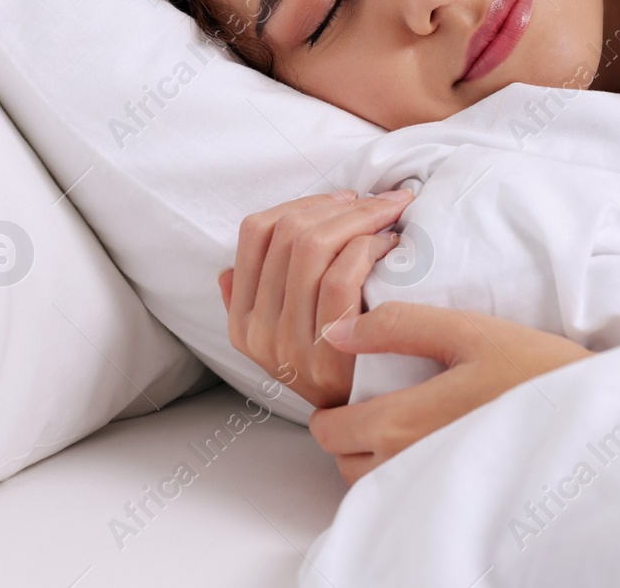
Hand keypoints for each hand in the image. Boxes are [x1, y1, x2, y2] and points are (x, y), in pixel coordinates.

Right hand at [217, 188, 412, 408]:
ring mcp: (290, 344)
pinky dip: (367, 248)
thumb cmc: (339, 361)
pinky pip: (340, 277)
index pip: (255, 233)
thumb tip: (228, 268)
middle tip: (380, 200)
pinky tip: (390, 247)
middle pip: (288, 234)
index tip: (345, 199)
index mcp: (243, 318)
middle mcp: (258, 330)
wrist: (369, 420)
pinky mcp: (328, 352)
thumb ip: (256, 301)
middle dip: (341, 205)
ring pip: (313, 247)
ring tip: (389, 219)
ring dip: (360, 219)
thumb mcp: (285, 336)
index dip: (304, 203)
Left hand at [309, 301, 592, 483]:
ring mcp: (431, 491)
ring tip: (411, 421)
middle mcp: (408, 467)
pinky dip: (405, 476)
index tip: (355, 386)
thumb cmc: (538, 370)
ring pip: (372, 485)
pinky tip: (436, 444)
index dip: (331, 407)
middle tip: (382, 399)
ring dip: (376, 457)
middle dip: (351, 433)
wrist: (595, 418)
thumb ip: (399, 326)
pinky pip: (406, 497)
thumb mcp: (470, 331)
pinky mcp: (457, 502)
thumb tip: (336, 330)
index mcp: (401, 424)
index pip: (330, 431)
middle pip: (344, 462)